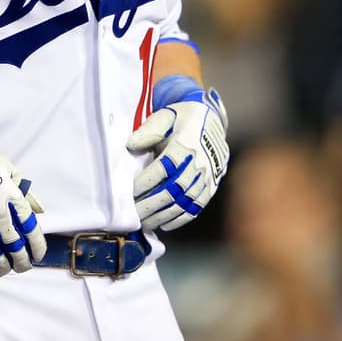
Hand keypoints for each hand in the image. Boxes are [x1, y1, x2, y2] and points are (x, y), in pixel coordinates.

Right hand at [0, 120, 46, 278]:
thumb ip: (24, 188)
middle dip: (21, 260)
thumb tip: (40, 209)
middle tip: (22, 267)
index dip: (36, 244)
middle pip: (14, 242)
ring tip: (4, 271)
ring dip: (2, 265)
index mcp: (10, 192)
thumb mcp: (4, 166)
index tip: (37, 255)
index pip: (30, 225)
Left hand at [126, 89, 228, 230]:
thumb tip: (130, 145)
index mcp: (186, 144)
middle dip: (151, 205)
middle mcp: (199, 163)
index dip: (145, 182)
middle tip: (132, 215)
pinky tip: (165, 224)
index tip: (128, 191)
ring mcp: (208, 176)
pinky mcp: (212, 185)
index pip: (162, 169)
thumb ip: (148, 130)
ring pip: (184, 202)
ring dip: (163, 215)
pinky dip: (180, 218)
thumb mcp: (164, 116)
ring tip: (144, 223)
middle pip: (173, 190)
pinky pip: (197, 207)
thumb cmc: (181, 117)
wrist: (211, 118)